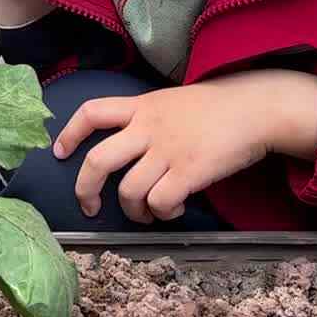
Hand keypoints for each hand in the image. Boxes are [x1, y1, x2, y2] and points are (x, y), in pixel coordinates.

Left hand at [51, 70, 316, 222]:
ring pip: (128, 191)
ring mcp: (167, 150)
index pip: (92, 112)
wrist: (257, 107)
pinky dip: (161, 213)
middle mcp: (148, 128)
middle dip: (84, 190)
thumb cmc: (218, 107)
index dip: (69, 133)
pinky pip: (159, 202)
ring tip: (145, 215)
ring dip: (132, 211)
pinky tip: (172, 209)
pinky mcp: (189, 171)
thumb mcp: (172, 101)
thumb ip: (147, 118)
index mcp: (141, 106)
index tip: (59, 152)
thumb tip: (128, 145)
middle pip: (98, 161)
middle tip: (88, 206)